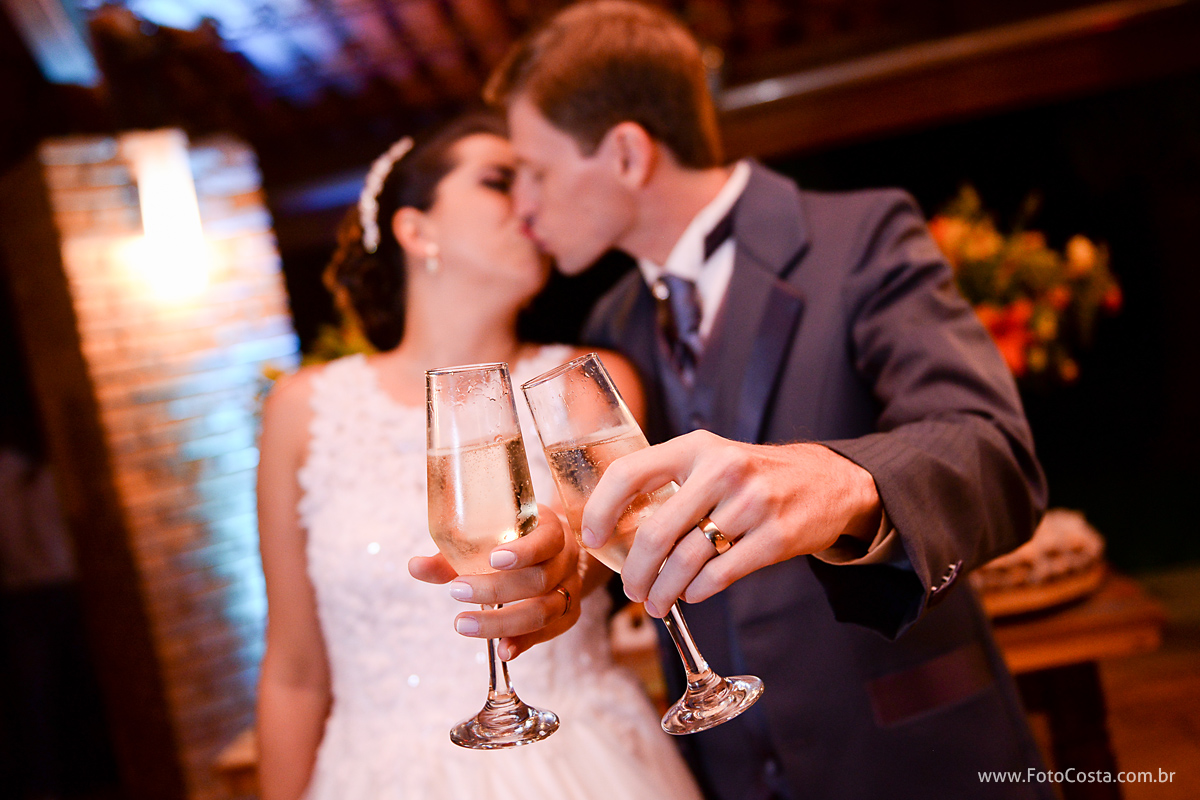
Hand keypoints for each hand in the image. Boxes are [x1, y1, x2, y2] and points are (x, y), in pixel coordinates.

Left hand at [408, 504, 581, 659]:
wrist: (553, 552)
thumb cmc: (515, 540)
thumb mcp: (489, 538)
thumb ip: (454, 553)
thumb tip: (415, 567)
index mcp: (551, 530)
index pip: (547, 540)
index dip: (524, 552)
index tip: (492, 559)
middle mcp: (566, 560)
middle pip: (540, 580)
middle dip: (496, 590)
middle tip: (456, 592)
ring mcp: (571, 589)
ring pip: (545, 611)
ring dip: (503, 622)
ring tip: (464, 624)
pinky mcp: (568, 615)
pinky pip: (550, 632)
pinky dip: (526, 642)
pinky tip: (502, 651)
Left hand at [580, 430, 881, 616]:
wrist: (827, 481)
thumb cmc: (752, 477)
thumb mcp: (710, 459)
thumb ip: (669, 482)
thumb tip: (614, 527)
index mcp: (695, 446)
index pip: (629, 473)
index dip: (601, 510)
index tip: (592, 538)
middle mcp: (722, 470)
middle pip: (656, 533)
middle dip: (636, 572)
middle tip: (631, 591)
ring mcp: (752, 504)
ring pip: (687, 561)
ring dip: (664, 591)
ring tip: (656, 603)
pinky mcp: (776, 537)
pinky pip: (719, 576)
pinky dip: (696, 593)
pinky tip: (690, 595)